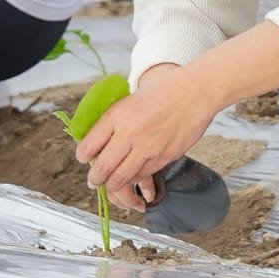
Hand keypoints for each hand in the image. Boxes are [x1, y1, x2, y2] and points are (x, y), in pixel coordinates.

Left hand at [76, 62, 214, 211]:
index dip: (83, 156)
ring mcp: (147, 147)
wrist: (195, 92)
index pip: (89, 145)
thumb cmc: (165, 92)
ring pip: (121, 178)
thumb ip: (114, 120)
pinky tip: (132, 177)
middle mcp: (130, 132)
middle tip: (94, 181)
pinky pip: (141, 176)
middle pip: (103, 167)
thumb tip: (98, 141)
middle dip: (95, 179)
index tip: (83, 158)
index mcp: (118, 114)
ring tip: (110, 184)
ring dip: (112, 185)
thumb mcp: (131, 99)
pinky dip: (134, 180)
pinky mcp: (163, 157)